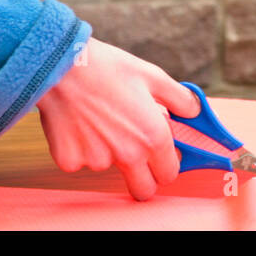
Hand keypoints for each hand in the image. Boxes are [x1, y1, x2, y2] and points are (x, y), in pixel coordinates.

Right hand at [35, 37, 200, 200]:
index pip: (169, 174)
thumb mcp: (153, 76)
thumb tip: (194, 112)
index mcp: (153, 137)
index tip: (160, 155)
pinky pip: (81, 160)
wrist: (61, 66)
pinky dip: (81, 147)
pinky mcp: (70, 161)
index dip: (166, 165)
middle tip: (133, 152)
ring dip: (107, 151)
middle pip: (143, 189)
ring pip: (108, 167)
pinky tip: (79, 121)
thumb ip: (180, 99)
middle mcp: (127, 155)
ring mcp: (97, 160)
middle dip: (143, 177)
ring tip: (99, 117)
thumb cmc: (109, 68)